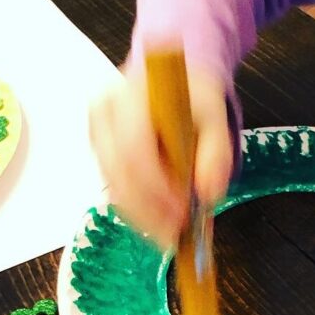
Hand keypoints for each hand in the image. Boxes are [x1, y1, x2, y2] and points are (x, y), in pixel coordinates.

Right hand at [89, 65, 233, 248]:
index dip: (156, 187)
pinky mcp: (98, 148)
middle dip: (148, 210)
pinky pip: (112, 185)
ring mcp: (96, 130)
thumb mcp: (217, 119)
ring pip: (111, 184)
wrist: (172, 79)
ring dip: (141, 216)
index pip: (134, 148)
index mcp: (133, 95)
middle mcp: (105, 111)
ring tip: (169, 234)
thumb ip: (217, 156)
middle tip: (174, 235)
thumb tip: (207, 196)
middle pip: (118, 172)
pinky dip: (135, 208)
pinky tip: (157, 221)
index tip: (181, 213)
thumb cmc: (194, 98)